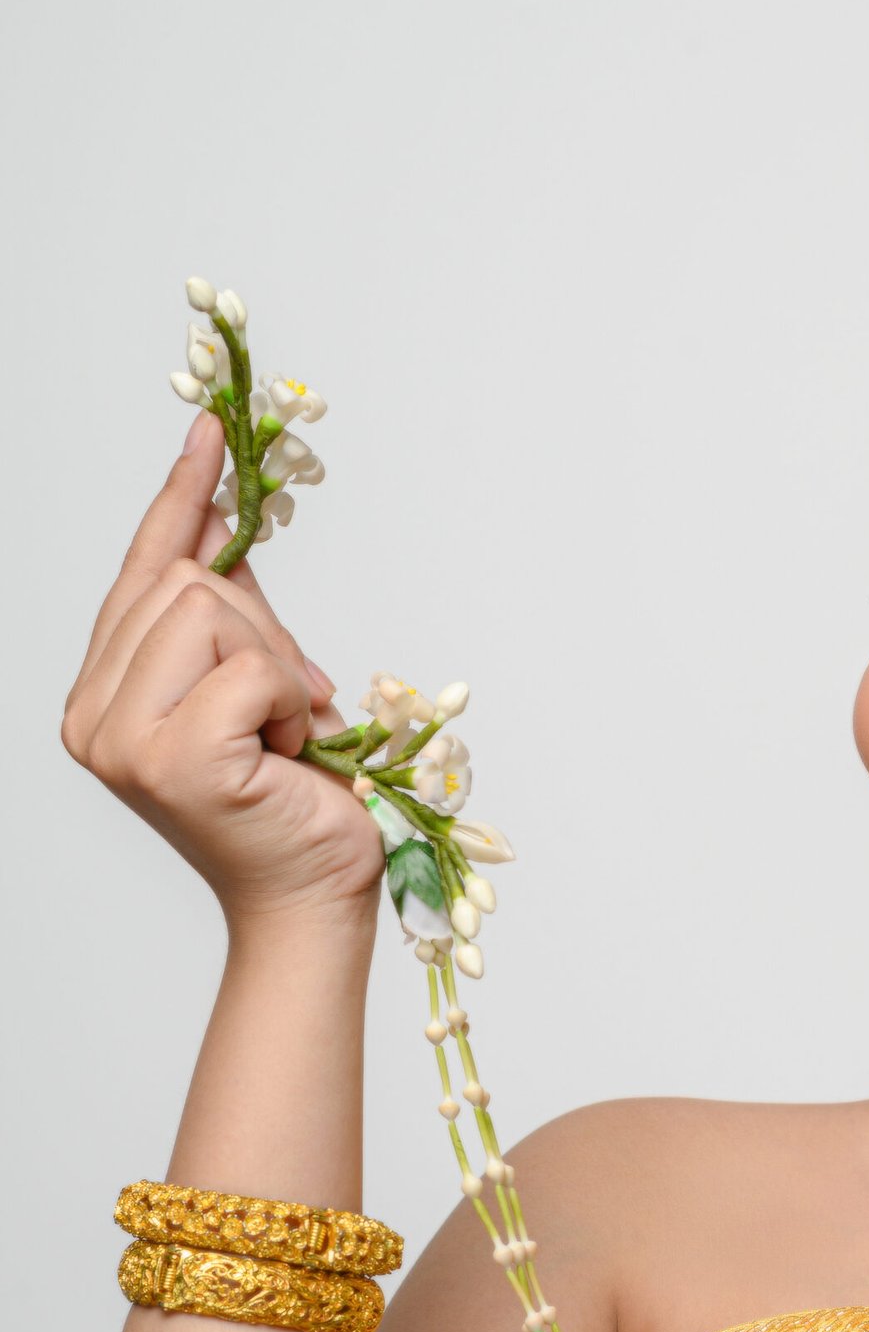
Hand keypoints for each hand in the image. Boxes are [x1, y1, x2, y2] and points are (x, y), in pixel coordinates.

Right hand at [60, 410, 384, 925]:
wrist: (313, 899)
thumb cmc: (292, 803)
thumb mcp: (259, 685)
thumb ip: (231, 612)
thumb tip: (220, 518)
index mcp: (102, 694)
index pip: (140, 569)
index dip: (180, 497)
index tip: (211, 432)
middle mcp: (91, 715)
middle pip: (185, 580)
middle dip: (263, 629)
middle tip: (295, 705)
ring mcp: (121, 740)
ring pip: (212, 610)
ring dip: (278, 668)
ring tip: (286, 739)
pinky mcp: (169, 760)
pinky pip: (248, 667)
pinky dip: (290, 702)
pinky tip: (291, 755)